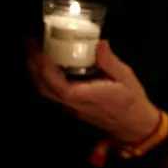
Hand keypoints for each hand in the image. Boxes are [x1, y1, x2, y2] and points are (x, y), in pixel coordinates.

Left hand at [27, 39, 159, 143]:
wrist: (134, 125)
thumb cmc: (133, 101)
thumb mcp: (127, 78)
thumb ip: (111, 62)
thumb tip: (99, 43)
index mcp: (91, 97)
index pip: (61, 87)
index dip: (46, 69)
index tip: (41, 49)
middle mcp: (77, 104)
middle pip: (45, 88)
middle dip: (34, 66)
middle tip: (32, 44)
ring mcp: (72, 107)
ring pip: (46, 92)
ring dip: (36, 72)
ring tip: (35, 52)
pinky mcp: (72, 107)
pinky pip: (51, 93)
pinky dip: (43, 78)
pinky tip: (46, 65)